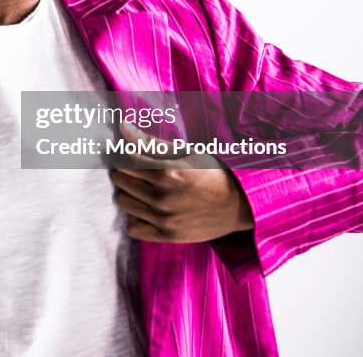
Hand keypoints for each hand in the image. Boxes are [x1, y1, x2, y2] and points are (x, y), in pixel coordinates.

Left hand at [110, 123, 253, 242]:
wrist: (241, 204)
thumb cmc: (213, 172)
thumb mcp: (185, 152)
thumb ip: (150, 142)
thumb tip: (122, 126)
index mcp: (168, 173)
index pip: (124, 160)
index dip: (122, 154)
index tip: (127, 153)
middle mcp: (163, 198)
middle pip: (120, 180)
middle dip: (123, 170)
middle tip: (135, 168)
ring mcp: (165, 219)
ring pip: (123, 202)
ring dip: (127, 192)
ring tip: (141, 187)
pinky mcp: (168, 236)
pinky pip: (133, 228)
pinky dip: (135, 218)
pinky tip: (145, 209)